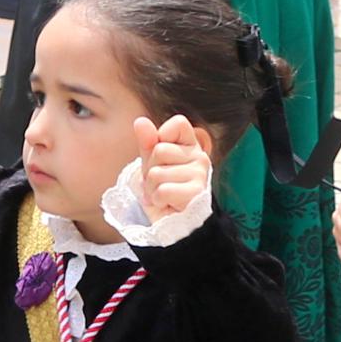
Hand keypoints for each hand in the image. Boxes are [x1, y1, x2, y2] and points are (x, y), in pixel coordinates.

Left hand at [133, 114, 218, 231]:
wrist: (172, 219)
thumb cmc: (164, 186)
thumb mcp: (151, 161)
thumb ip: (147, 141)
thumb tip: (140, 121)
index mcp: (191, 144)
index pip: (179, 123)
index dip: (161, 136)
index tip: (161, 156)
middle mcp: (200, 157)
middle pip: (160, 150)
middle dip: (150, 169)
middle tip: (158, 182)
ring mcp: (200, 175)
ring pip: (157, 173)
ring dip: (152, 188)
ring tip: (161, 194)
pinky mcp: (196, 194)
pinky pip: (163, 190)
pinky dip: (157, 199)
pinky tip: (166, 203)